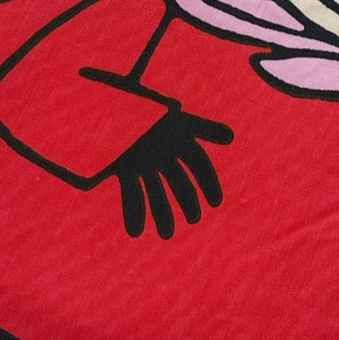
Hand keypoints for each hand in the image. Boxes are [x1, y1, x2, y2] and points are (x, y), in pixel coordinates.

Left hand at [111, 104, 233, 238]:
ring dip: (161, 213)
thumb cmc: (145, 108)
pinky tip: (135, 232)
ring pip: (155, 191)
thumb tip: (232, 137)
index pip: (198, 162)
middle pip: (178, 181)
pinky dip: (133, 212)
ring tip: (167, 235)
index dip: (208, 182)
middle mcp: (161, 152)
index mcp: (177, 137)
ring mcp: (141, 161)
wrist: (106, 104)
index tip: (216, 203)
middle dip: (186, 201)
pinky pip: (130, 193)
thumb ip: (204, 128)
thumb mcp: (176, 118)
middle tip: (193, 219)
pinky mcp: (122, 168)